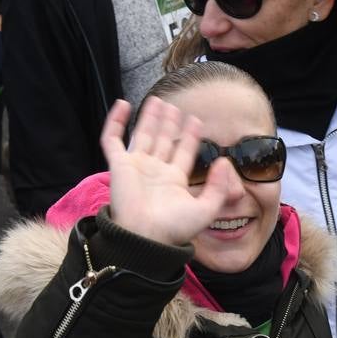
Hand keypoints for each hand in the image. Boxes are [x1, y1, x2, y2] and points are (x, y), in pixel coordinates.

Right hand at [100, 97, 239, 246]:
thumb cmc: (174, 228)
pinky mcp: (118, 165)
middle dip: (169, 123)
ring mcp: (136, 167)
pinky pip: (112, 139)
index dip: (190, 136)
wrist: (145, 237)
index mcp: (174, 181)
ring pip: (142, 135)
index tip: (196, 120)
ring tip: (157, 100)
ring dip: (149, 118)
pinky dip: (115, 122)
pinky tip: (123, 104)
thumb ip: (218, 187)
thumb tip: (224, 162)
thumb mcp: (206, 209)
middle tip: (174, 106)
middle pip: (163, 140)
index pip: (183, 152)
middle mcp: (155, 172)